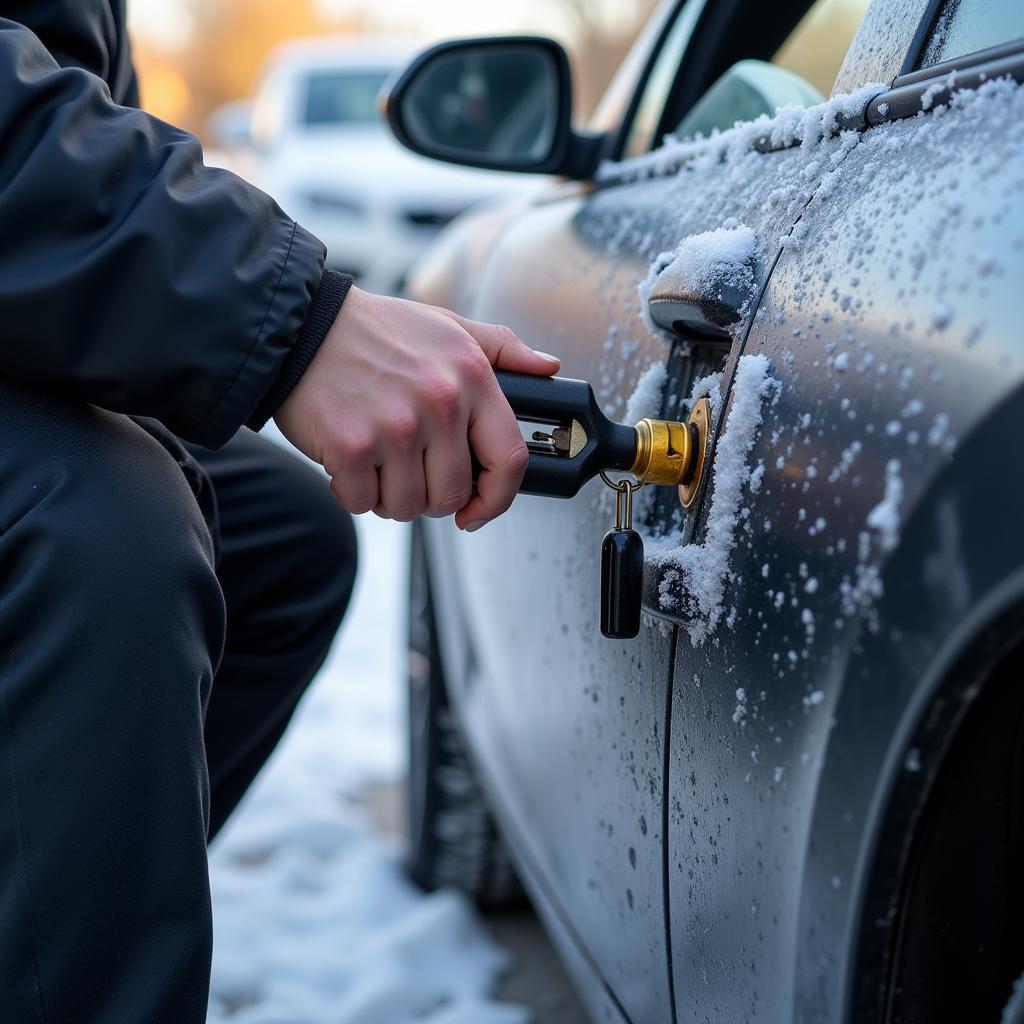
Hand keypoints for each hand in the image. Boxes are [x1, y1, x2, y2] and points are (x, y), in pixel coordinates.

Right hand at [274, 286, 559, 529]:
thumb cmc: (377, 331)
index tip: (479, 510)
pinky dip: (355, 493)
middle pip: (454, 494)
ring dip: (391, 496)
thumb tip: (548, 367)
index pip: (510, 459)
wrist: (301, 327)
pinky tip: (349, 461)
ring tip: (377, 460)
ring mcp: (395, 428)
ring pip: (409, 506)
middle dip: (432, 496)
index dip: (498, 499)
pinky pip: (365, 503)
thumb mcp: (449, 328)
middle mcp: (439, 403)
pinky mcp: (351, 448)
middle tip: (408, 471)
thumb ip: (503, 349)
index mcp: (472, 377)